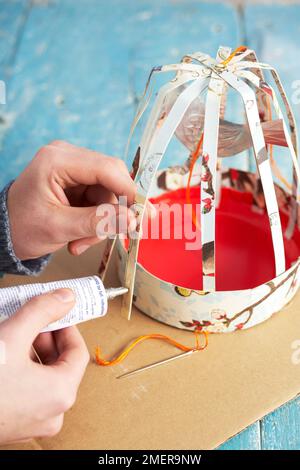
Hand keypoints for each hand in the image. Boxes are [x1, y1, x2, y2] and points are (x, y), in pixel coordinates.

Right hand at [0, 288, 88, 443]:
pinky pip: (28, 394)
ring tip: (14, 336)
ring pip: (43, 380)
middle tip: (32, 321)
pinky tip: (4, 359)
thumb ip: (42, 311)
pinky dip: (22, 373)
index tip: (55, 313)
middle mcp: (52, 414)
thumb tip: (66, 297)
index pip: (77, 352)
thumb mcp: (12, 335)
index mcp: (60, 393)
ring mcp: (32, 424)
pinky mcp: (14, 426)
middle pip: (61, 366)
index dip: (67, 327)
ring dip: (32, 354)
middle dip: (46, 339)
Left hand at [7, 140, 136, 259]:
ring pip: (108, 192)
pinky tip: (79, 235)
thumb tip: (132, 220)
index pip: (107, 169)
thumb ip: (97, 222)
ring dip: (101, 221)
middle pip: (112, 179)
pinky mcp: (76, 179)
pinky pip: (100, 198)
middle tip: (112, 235)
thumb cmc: (22, 227)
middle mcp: (67, 156)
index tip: (143, 216)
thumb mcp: (59, 228)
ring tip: (80, 242)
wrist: (4, 232)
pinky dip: (95, 219)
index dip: (130, 192)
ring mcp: (72, 167)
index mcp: (57, 161)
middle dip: (113, 211)